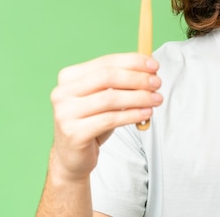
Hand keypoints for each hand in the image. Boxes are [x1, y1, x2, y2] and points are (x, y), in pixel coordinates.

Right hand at [49, 53, 162, 182]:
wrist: (72, 156)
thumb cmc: (91, 122)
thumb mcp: (105, 97)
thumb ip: (121, 82)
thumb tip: (150, 70)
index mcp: (69, 77)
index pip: (106, 62)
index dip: (133, 62)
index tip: (154, 66)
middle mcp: (62, 92)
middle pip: (107, 77)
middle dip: (137, 79)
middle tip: (157, 83)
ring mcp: (65, 113)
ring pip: (110, 99)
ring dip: (138, 97)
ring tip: (156, 99)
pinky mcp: (74, 133)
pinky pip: (109, 120)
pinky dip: (131, 115)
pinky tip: (146, 114)